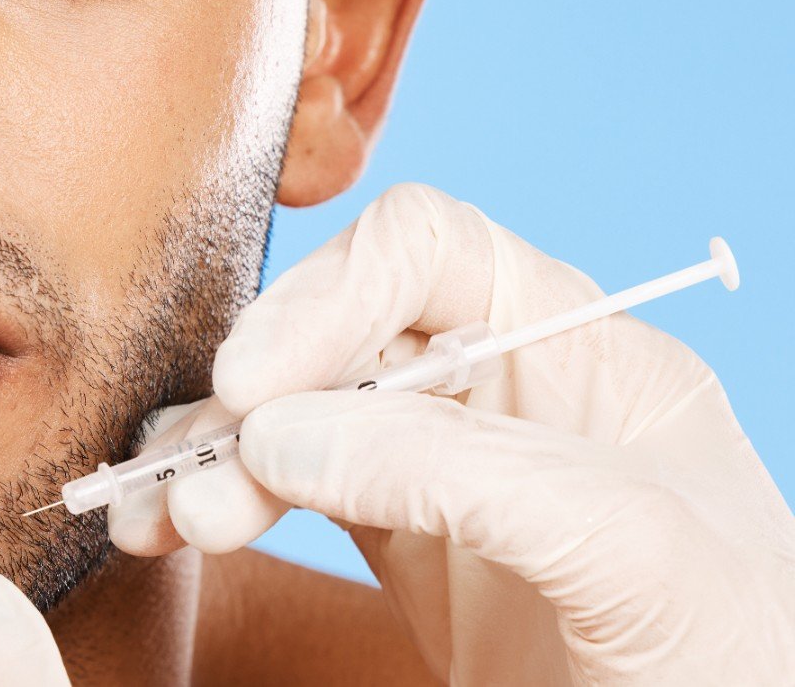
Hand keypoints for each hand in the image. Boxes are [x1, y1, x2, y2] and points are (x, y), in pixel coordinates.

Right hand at [109, 183, 794, 682]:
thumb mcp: (626, 544)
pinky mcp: (400, 550)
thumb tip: (275, 433)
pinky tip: (166, 530)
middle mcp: (501, 389)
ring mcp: (443, 471)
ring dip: (208, 459)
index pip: (425, 252)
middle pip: (332, 334)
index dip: (324, 296)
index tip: (250, 386)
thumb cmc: (737, 662)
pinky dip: (211, 503)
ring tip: (160, 523)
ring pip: (287, 417)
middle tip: (194, 486)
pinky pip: (278, 493)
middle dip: (248, 402)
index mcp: (580, 344)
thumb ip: (458, 470)